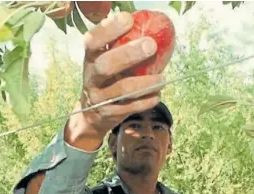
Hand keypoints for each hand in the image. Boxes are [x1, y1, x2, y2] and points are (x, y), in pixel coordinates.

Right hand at [65, 12, 164, 149]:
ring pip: (122, 89)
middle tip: (151, 45)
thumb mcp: (104, 62)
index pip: (92, 41)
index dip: (108, 30)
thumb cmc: (105, 81)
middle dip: (128, 54)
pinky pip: (131, 107)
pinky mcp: (109, 113)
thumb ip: (119, 47)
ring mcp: (99, 97)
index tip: (128, 19)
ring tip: (162, 79)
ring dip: (145, 83)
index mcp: (90, 59)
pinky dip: (146, 100)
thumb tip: (153, 28)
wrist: (91, 115)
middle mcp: (91, 77)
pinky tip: (156, 94)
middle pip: (105, 65)